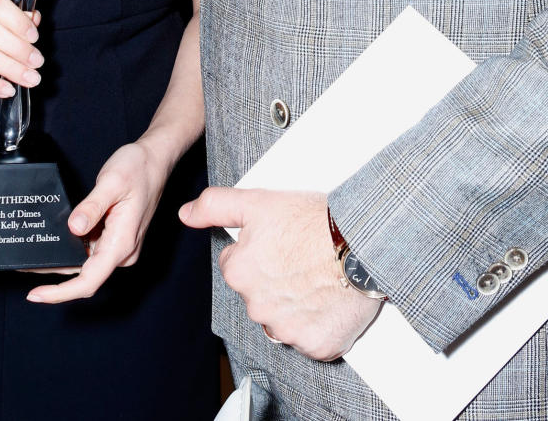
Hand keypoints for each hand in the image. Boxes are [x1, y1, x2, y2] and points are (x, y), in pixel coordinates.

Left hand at [26, 138, 169, 302]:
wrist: (156, 159)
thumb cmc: (139, 168)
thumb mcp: (112, 182)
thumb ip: (92, 207)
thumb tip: (73, 229)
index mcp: (122, 243)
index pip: (88, 281)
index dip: (60, 293)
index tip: (36, 294)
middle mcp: (122, 251)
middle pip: (84, 276)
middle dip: (54, 277)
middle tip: (24, 268)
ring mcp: (120, 246)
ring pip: (86, 265)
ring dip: (62, 263)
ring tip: (34, 257)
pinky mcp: (116, 239)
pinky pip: (91, 252)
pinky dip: (72, 251)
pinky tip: (57, 242)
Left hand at [179, 187, 382, 359]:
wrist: (362, 243)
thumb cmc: (313, 221)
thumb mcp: (258, 201)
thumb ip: (215, 206)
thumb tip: (185, 214)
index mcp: (239, 273)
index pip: (237, 266)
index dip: (259, 251)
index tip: (280, 243)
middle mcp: (258, 307)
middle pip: (259, 295)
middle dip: (275, 279)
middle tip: (301, 258)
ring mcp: (288, 330)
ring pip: (283, 319)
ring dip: (295, 304)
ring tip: (318, 276)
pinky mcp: (316, 346)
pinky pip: (310, 339)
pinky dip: (318, 323)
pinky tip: (329, 299)